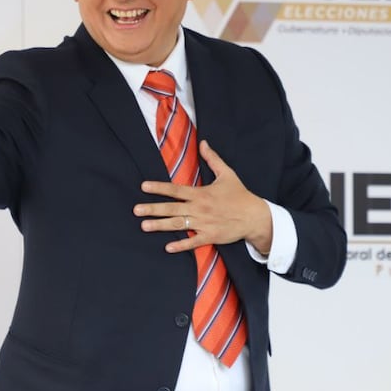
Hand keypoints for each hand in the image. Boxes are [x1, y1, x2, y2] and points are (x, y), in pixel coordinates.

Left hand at [134, 140, 272, 253]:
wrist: (255, 216)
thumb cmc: (239, 195)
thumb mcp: (227, 174)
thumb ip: (213, 159)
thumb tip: (203, 143)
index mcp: (201, 193)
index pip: (176, 189)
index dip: (159, 188)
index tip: (143, 187)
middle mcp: (200, 208)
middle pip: (172, 208)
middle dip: (153, 209)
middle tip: (136, 210)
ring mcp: (204, 224)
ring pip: (179, 224)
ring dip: (161, 226)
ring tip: (144, 226)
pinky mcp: (210, 236)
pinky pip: (193, 242)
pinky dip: (181, 245)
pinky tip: (168, 247)